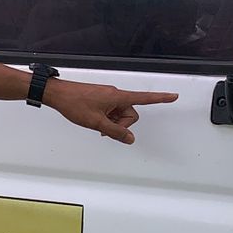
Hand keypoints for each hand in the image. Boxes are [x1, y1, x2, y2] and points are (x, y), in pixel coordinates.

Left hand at [42, 79, 177, 143]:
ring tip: (96, 125)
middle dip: (122, 124)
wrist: (58, 94)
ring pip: (120, 114)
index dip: (160, 98)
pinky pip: (111, 111)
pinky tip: (95, 122)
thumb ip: (115, 132)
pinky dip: (107, 119)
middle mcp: (115, 95)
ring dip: (112, 123)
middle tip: (104, 129)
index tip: (174, 96)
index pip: (144, 98)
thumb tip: (130, 139)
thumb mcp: (96, 123)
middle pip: (130, 113)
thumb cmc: (75, 103)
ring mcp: (108, 97)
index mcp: (118, 97)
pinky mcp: (101, 99)